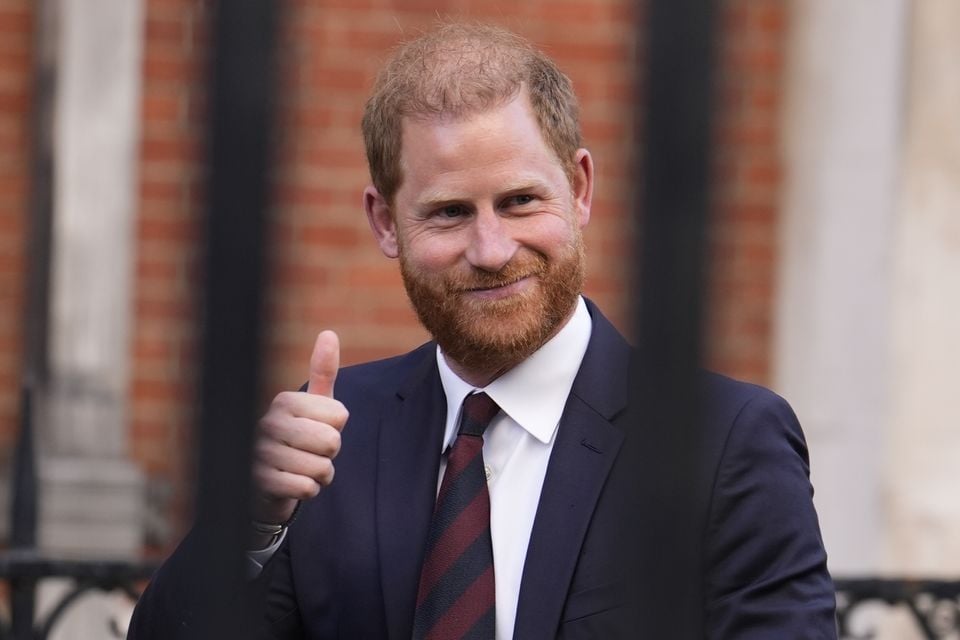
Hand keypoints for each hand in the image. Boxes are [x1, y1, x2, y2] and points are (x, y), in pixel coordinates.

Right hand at [252, 330, 347, 526]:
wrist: (263, 482)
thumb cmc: (296, 438)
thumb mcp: (312, 405)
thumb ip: (322, 372)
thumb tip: (329, 333)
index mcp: (285, 400)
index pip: (340, 416)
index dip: (336, 429)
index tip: (316, 430)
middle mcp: (269, 423)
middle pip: (332, 442)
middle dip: (330, 454)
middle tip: (310, 452)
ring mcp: (261, 453)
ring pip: (322, 468)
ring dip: (320, 475)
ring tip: (301, 468)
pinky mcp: (261, 483)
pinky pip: (308, 488)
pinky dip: (309, 491)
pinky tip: (292, 484)